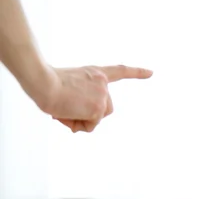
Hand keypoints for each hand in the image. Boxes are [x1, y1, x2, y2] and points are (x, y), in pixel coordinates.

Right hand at [28, 64, 152, 132]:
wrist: (43, 82)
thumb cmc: (45, 84)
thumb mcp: (65, 89)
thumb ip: (77, 103)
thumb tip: (78, 125)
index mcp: (94, 73)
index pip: (120, 71)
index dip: (136, 72)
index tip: (152, 73)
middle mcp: (103, 83)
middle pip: (102, 109)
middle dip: (86, 114)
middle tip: (66, 107)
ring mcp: (104, 96)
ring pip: (96, 119)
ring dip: (80, 120)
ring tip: (65, 109)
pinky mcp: (100, 108)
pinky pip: (90, 126)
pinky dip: (77, 125)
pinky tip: (67, 114)